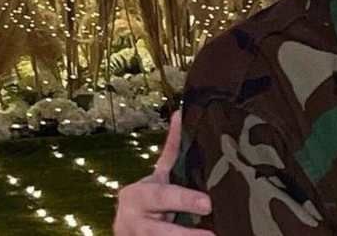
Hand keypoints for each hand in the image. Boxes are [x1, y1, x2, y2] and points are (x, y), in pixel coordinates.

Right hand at [113, 110, 213, 235]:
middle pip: (159, 230)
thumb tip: (181, 113)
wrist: (128, 226)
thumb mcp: (158, 175)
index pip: (161, 196)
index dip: (184, 200)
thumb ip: (170, 150)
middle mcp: (131, 221)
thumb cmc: (149, 198)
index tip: (208, 204)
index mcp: (136, 197)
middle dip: (186, 234)